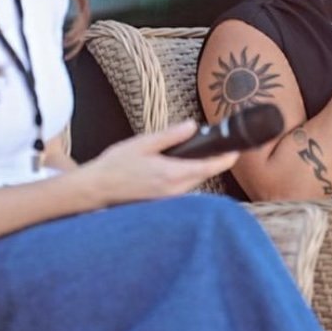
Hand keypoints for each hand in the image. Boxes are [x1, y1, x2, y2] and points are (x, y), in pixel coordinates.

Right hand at [73, 121, 238, 207]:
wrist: (94, 190)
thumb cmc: (115, 166)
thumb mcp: (143, 143)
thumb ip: (170, 135)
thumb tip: (192, 126)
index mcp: (171, 174)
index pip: (210, 168)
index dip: (226, 159)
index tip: (236, 150)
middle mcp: (174, 191)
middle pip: (205, 175)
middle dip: (214, 161)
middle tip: (217, 145)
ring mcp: (168, 200)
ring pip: (195, 183)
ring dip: (200, 170)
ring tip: (198, 154)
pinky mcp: (162, 204)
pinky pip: (183, 190)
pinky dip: (187, 178)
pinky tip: (178, 168)